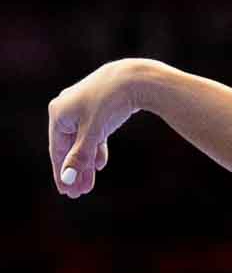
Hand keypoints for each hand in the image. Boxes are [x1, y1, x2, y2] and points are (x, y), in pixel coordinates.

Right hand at [48, 58, 143, 196]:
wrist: (133, 79)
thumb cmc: (110, 103)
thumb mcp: (93, 132)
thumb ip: (81, 156)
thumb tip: (69, 178)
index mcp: (58, 114)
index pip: (58, 150)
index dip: (62, 172)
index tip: (67, 192)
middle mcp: (66, 109)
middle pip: (69, 147)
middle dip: (75, 171)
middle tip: (79, 194)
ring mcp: (82, 108)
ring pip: (82, 142)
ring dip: (86, 163)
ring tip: (89, 185)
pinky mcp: (98, 109)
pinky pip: (93, 134)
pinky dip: (96, 149)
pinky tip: (100, 164)